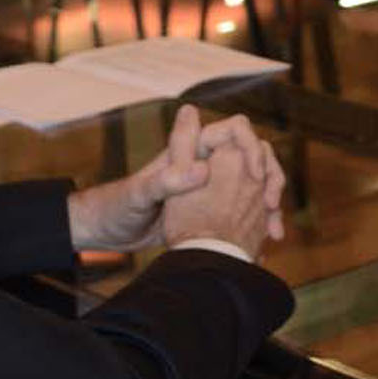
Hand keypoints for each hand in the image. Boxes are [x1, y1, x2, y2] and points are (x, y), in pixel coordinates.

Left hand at [69, 105, 281, 253]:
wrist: (104, 235)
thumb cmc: (115, 207)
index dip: (252, 147)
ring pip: (251, 186)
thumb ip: (167, 181)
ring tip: (273, 232)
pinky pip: (241, 213)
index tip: (257, 175)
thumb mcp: (139, 194)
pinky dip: (255, 226)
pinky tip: (262, 247)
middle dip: (270, 177)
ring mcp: (209, 189)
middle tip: (272, 204)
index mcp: (191, 150)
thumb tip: (204, 170)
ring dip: (268, 204)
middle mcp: (205, 164)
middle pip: (252, 157)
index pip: (235, 130)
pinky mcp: (208, 213)